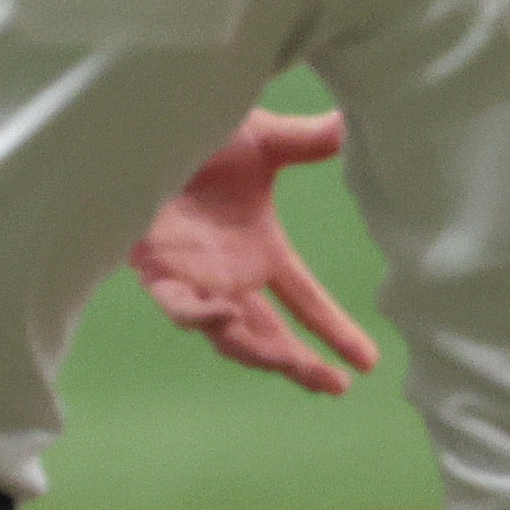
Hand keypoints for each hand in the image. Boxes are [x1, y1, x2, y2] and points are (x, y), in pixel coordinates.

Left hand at [129, 110, 382, 395]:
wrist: (142, 125)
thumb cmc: (196, 132)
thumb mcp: (263, 141)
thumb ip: (307, 142)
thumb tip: (351, 123)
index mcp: (259, 251)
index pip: (304, 301)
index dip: (334, 331)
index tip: (367, 362)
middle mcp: (229, 275)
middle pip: (270, 334)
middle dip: (300, 362)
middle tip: (336, 386)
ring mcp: (192, 279)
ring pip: (227, 334)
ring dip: (259, 351)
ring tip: (293, 363)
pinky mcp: (155, 270)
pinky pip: (179, 306)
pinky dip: (201, 315)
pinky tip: (228, 315)